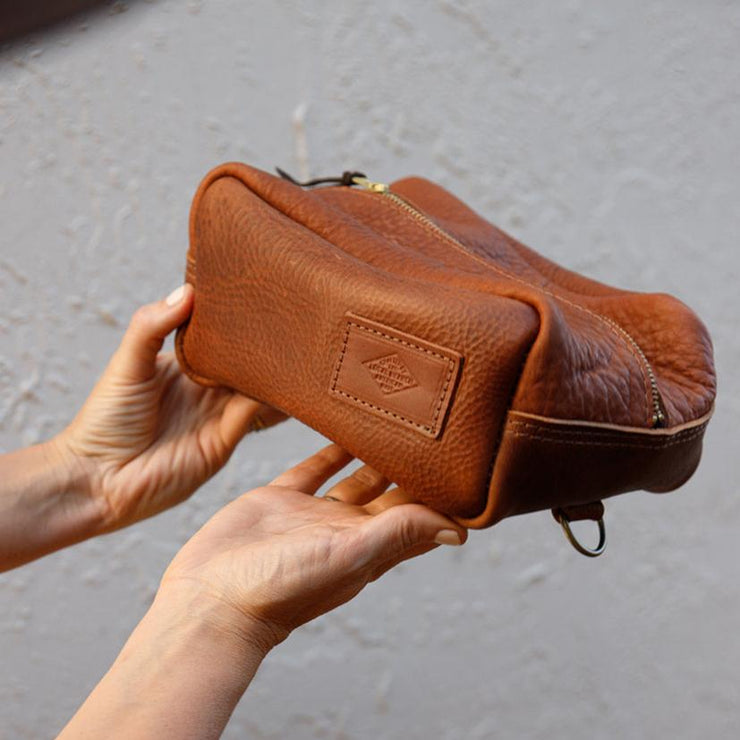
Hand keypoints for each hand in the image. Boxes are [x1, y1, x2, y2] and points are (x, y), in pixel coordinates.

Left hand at [55, 284, 285, 531]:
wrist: (100, 481)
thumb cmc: (104, 421)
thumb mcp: (126, 364)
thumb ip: (152, 326)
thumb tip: (187, 290)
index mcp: (185, 364)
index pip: (220, 335)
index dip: (238, 318)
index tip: (261, 294)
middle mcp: (207, 387)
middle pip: (246, 361)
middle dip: (267, 344)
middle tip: (294, 319)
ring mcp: (219, 413)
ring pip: (259, 386)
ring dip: (278, 373)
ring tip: (302, 349)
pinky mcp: (227, 439)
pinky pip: (258, 415)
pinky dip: (275, 400)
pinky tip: (290, 383)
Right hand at [158, 443, 467, 651]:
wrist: (211, 596)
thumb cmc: (281, 589)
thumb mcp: (349, 555)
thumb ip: (398, 533)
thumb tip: (460, 529)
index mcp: (369, 548)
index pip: (417, 518)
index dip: (440, 496)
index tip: (462, 465)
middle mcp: (346, 531)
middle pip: (390, 493)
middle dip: (411, 467)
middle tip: (432, 429)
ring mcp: (313, 514)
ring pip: (354, 476)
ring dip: (373, 453)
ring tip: (394, 421)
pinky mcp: (280, 499)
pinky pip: (313, 469)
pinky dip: (329, 449)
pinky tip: (342, 426)